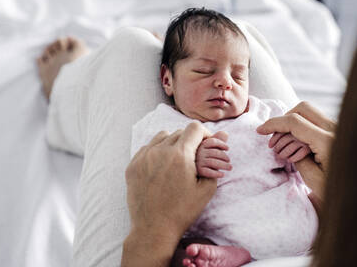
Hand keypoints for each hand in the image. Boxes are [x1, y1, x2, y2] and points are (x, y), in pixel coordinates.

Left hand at [123, 122, 216, 266]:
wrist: (153, 229)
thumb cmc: (182, 211)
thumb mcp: (206, 188)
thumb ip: (215, 159)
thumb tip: (223, 136)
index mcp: (179, 155)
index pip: (194, 128)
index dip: (204, 134)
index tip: (207, 145)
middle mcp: (159, 151)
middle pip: (179, 132)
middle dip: (190, 141)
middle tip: (194, 157)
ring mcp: (143, 157)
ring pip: (162, 137)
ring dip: (173, 143)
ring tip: (178, 161)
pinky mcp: (133, 165)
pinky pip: (147, 148)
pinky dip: (157, 152)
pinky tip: (162, 167)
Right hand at [196, 131, 231, 177]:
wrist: (192, 172)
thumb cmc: (204, 157)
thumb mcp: (210, 148)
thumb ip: (217, 140)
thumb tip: (225, 133)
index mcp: (200, 145)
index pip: (212, 141)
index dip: (221, 144)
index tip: (227, 148)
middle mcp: (198, 152)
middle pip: (214, 152)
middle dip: (224, 156)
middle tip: (229, 161)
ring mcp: (198, 162)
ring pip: (213, 162)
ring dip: (224, 165)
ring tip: (230, 167)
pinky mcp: (198, 171)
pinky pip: (209, 172)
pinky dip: (217, 173)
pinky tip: (222, 174)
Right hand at [256, 101, 335, 206]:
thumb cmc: (341, 194)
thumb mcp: (313, 179)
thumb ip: (297, 157)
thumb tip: (286, 143)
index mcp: (328, 141)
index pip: (294, 121)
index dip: (273, 124)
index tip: (259, 131)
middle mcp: (336, 130)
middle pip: (302, 109)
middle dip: (283, 121)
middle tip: (274, 140)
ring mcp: (340, 130)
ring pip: (309, 115)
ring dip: (293, 128)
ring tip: (286, 151)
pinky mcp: (340, 134)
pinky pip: (317, 124)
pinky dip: (304, 131)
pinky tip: (299, 150)